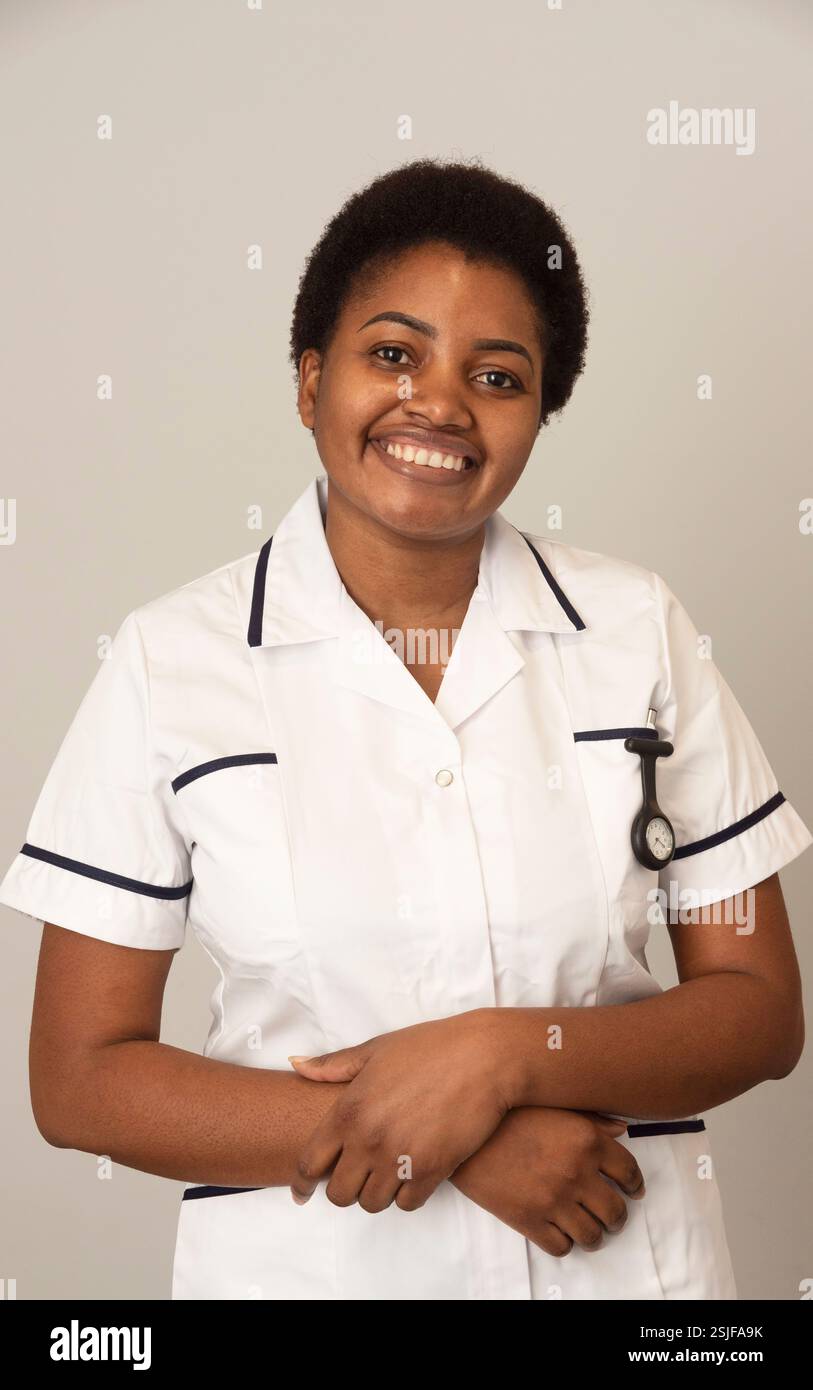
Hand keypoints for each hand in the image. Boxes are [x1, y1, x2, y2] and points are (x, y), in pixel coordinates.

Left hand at [287, 1010, 513, 1211]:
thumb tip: (296, 1065)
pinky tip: (413, 1175)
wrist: (484, 1056)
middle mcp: (367, 1139)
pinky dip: (407, 1194)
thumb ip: (334, 1065)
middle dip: (345, 1188)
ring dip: (377, 1192)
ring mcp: (398, 1158)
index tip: (303, 1193)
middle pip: (338, 1194)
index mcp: (348, 1110)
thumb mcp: (376, 1050)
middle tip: (358, 1176)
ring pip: (372, 1203)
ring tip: (387, 1173)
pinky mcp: (431, 1171)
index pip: (309, 1163)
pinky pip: (406, 1204)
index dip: (302, 1183)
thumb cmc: (430, 1047)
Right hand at [450, 1106, 645, 1256]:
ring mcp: (554, 1200)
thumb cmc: (507, 1116)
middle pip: (615, 1211)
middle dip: (616, 1217)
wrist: (465, 1135)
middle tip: (610, 1215)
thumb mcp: (554, 1108)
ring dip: (594, 1235)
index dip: (635, 1185)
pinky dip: (565, 1243)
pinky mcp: (530, 1221)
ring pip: (592, 1236)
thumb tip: (620, 1130)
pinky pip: (562, 1247)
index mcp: (586, 1140)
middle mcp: (576, 1172)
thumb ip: (591, 1120)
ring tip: (588, 1228)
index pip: (629, 1172)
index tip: (633, 1191)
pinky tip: (560, 1230)